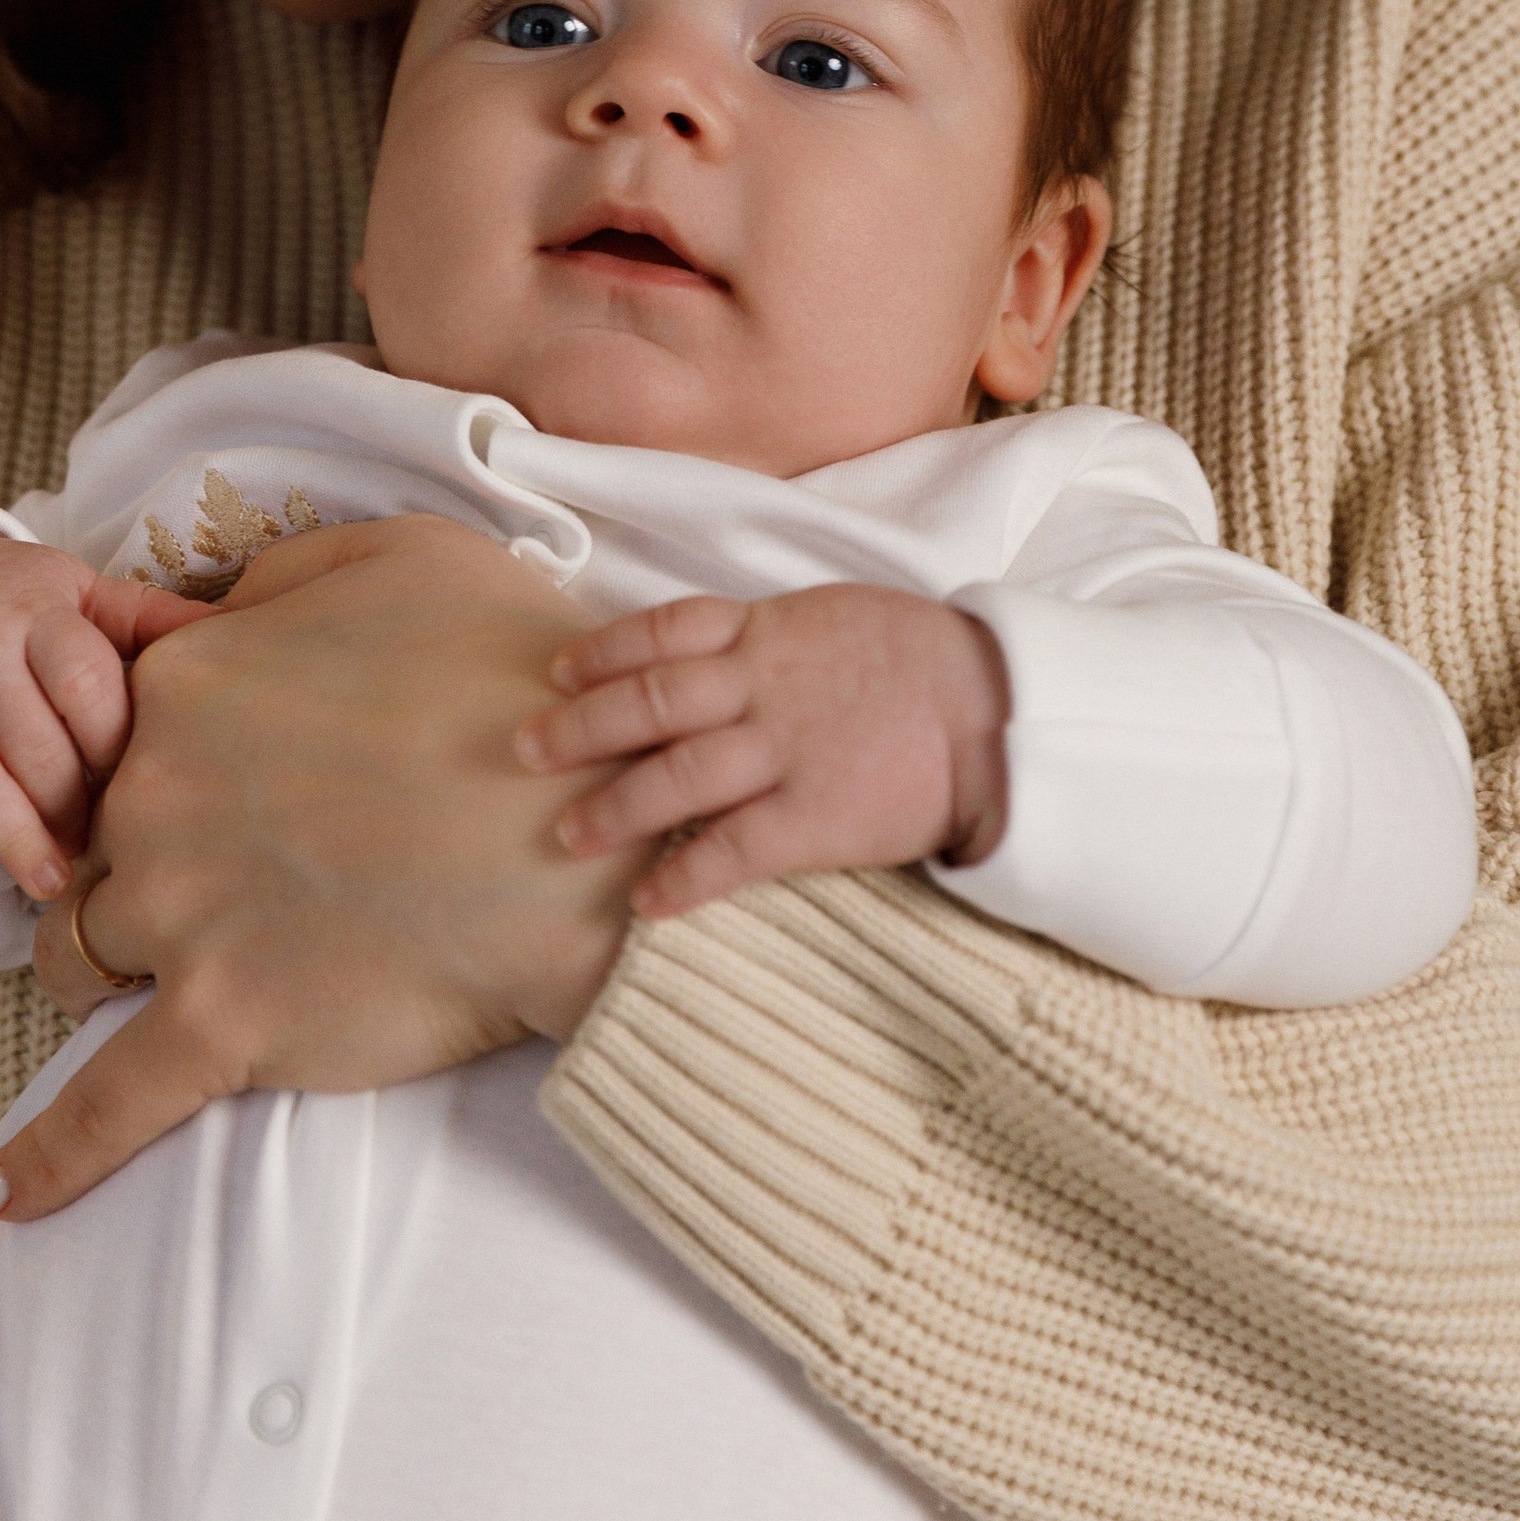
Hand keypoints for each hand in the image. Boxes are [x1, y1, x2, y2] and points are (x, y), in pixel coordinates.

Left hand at [0, 515, 644, 1218]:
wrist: (593, 829)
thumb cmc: (516, 678)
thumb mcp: (401, 554)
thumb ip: (278, 577)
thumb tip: (215, 613)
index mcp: (183, 684)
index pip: (109, 720)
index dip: (151, 746)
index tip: (206, 767)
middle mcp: (154, 796)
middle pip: (86, 836)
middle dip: (122, 854)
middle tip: (205, 865)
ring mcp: (179, 916)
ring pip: (76, 950)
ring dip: (93, 961)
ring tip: (125, 979)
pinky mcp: (224, 1025)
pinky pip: (107, 1105)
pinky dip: (48, 1157)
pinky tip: (3, 1202)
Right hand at [0, 528, 209, 900]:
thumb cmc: (9, 605)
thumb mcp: (76, 593)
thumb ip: (147, 621)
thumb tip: (248, 635)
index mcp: (37, 605)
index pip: (86, 680)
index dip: (114, 744)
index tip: (137, 783)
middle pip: (34, 744)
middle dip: (72, 808)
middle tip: (98, 852)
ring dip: (14, 841)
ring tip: (49, 883)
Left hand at [515, 585, 1010, 918]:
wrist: (998, 712)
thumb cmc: (919, 660)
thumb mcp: (835, 617)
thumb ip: (767, 635)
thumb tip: (709, 651)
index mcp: (767, 631)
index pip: (664, 632)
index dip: (603, 652)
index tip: (557, 671)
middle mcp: (762, 686)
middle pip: (649, 703)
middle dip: (579, 727)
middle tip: (521, 748)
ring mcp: (786, 751)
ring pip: (676, 776)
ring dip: (613, 807)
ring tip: (565, 833)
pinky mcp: (815, 816)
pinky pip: (733, 851)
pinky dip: (683, 878)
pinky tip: (645, 903)